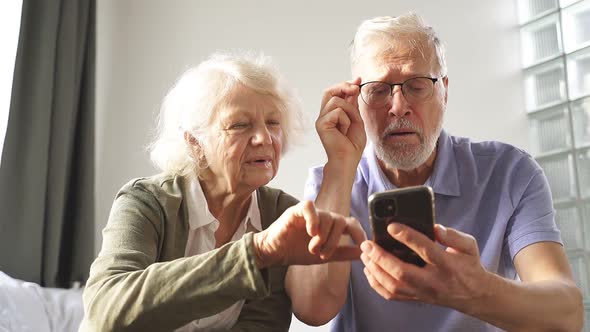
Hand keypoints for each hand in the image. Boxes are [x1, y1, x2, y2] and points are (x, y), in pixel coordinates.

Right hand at [253, 201, 366, 267]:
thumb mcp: (325, 256)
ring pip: (327, 217)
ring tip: (313, 248)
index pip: (351, 223)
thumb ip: (344, 253)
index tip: (363, 245)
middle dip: (334, 240)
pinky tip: (311, 232)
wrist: (274, 252)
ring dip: (323, 236)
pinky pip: (310, 207)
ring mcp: (310, 213)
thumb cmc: (297, 252)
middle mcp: (323, 217)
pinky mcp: (296, 210)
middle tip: (322, 253)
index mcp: (331, 226)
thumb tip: (364, 253)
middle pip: (340, 221)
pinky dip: (313, 219)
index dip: (359, 232)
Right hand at [317, 79, 366, 164]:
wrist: (348, 159)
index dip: (346, 84)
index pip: (334, 93)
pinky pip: (337, 112)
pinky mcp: (321, 124)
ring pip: (336, 101)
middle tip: (356, 88)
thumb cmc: (352, 144)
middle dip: (344, 86)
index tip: (358, 80)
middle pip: (329, 91)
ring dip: (349, 111)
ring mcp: (321, 119)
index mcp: (331, 113)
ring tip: (349, 125)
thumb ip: (353, 104)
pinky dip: (345, 120)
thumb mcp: (356, 119)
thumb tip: (354, 86)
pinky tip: (344, 131)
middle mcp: (324, 115)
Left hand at [360, 223, 490, 309]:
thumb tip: (434, 227)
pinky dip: (376, 284)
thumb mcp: (469, 246)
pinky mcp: (416, 298)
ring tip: (365, 255)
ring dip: (375, 270)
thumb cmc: (468, 265)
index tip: (391, 226)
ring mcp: (423, 292)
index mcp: (447, 264)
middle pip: (402, 272)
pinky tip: (369, 270)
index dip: (407, 236)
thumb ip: (452, 235)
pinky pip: (392, 295)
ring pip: (393, 286)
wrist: (474, 295)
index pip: (425, 249)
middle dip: (380, 257)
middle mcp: (433, 281)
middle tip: (367, 244)